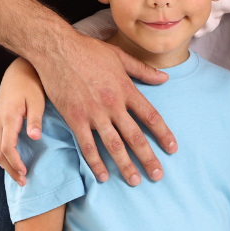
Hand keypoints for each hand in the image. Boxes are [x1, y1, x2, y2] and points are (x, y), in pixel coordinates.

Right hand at [0, 58, 47, 184]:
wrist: (18, 71)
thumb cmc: (31, 85)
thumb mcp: (38, 101)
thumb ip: (36, 120)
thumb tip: (35, 138)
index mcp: (8, 117)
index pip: (7, 147)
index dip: (15, 163)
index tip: (25, 173)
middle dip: (10, 169)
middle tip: (23, 181)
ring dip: (3, 164)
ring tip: (16, 175)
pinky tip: (6, 161)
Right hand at [40, 30, 174, 185]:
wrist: (56, 49)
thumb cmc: (87, 50)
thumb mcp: (119, 56)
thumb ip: (142, 70)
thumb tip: (165, 79)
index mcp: (126, 89)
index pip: (151, 116)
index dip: (163, 134)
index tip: (172, 149)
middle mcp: (113, 104)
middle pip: (135, 137)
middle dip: (148, 158)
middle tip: (158, 175)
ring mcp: (94, 113)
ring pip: (114, 145)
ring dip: (126, 165)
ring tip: (135, 181)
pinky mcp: (75, 118)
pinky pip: (87, 146)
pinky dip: (96, 162)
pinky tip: (103, 176)